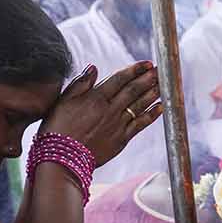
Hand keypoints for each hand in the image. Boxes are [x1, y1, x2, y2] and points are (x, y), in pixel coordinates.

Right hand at [40, 62, 163, 167]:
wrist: (62, 159)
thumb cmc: (58, 128)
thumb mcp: (63, 101)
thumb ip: (80, 84)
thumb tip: (93, 68)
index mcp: (95, 98)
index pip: (119, 79)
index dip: (134, 70)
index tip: (147, 63)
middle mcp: (109, 109)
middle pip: (133, 90)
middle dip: (148, 79)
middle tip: (161, 71)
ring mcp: (117, 124)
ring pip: (139, 105)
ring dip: (153, 93)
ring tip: (164, 84)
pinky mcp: (121, 139)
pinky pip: (140, 124)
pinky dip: (152, 115)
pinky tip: (160, 107)